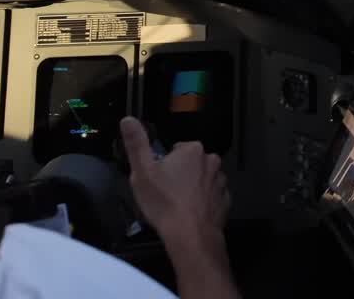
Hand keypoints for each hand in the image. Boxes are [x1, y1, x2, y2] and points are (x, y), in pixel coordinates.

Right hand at [119, 116, 230, 247]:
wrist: (190, 235)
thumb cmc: (164, 202)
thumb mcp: (142, 171)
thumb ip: (136, 143)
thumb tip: (128, 119)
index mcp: (192, 150)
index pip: (176, 150)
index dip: (164, 165)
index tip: (158, 180)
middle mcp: (211, 161)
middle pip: (190, 164)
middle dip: (180, 175)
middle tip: (166, 193)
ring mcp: (221, 181)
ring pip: (202, 179)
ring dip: (192, 188)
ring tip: (177, 205)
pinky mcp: (225, 200)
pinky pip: (211, 196)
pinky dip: (203, 202)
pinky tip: (191, 213)